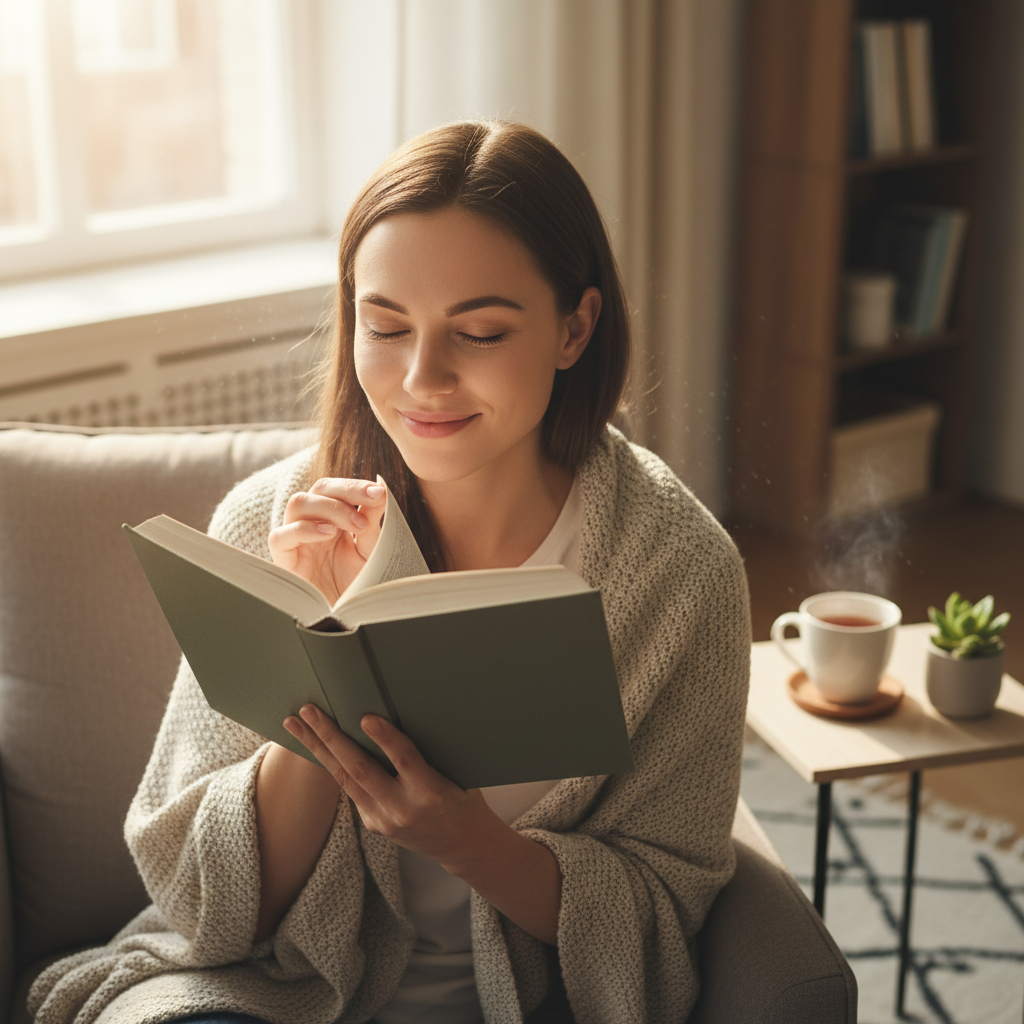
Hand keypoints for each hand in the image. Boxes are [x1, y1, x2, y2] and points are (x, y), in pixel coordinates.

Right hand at [268, 478, 386, 604]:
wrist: (344, 622)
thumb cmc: (355, 587)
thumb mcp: (369, 551)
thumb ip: (371, 522)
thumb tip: (380, 489)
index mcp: (333, 519)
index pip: (337, 489)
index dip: (356, 486)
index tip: (380, 492)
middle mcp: (312, 524)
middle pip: (319, 488)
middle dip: (347, 490)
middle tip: (372, 501)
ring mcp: (295, 540)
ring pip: (298, 503)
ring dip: (330, 507)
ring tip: (356, 525)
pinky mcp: (283, 559)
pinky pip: (281, 535)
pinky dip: (305, 529)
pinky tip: (328, 534)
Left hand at [282, 705, 496, 866]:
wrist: (461, 843)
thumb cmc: (462, 795)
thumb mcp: (457, 772)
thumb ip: (430, 750)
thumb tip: (398, 712)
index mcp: (432, 792)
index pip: (404, 760)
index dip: (385, 738)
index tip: (366, 717)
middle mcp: (403, 809)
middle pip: (360, 769)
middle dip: (331, 737)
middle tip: (310, 710)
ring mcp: (384, 820)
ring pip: (344, 779)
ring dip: (317, 748)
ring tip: (295, 723)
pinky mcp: (373, 825)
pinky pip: (349, 788)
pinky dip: (331, 763)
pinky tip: (314, 744)